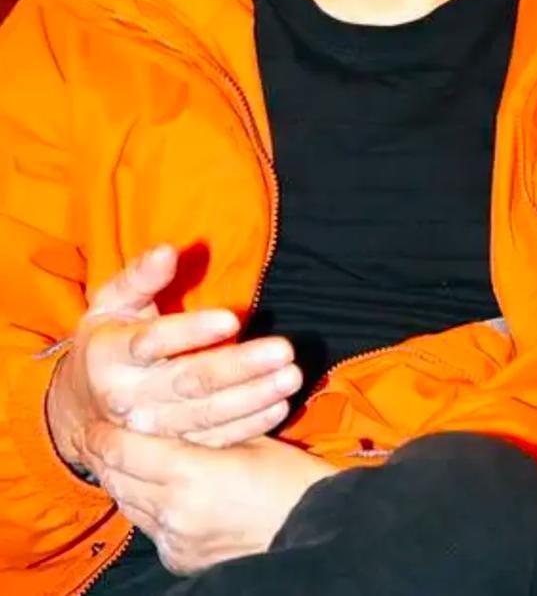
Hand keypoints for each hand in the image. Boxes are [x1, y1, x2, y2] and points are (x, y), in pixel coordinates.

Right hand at [47, 246, 302, 468]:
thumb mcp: (112, 302)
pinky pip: (213, 440)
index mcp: (110, 355)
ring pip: (206, 415)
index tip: (231, 317)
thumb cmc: (109, 338)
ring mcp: (151, 428)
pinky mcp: (172, 447)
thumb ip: (140, 276)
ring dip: (253, 398)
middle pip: (189, 382)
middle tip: (284, 350)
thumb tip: (166, 250)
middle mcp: (128, 397)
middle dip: (239, 366)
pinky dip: (249, 426)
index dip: (191, 331)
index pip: (152, 342)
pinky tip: (280, 407)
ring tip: (291, 377)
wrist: (84, 404)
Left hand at [86, 423, 334, 574]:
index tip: (96, 419)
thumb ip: (204, 425)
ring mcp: (176, 540)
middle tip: (101, 435)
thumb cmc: (289, 477)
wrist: (316, 530)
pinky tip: (153, 488)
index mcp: (189, 474)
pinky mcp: (181, 559)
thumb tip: (172, 405)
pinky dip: (146, 506)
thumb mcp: (247, 437)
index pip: (125, 449)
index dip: (105, 433)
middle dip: (107, 456)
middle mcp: (174, 511)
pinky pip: (149, 527)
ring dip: (123, 480)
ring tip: (122, 458)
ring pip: (129, 505)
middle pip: (118, 479)